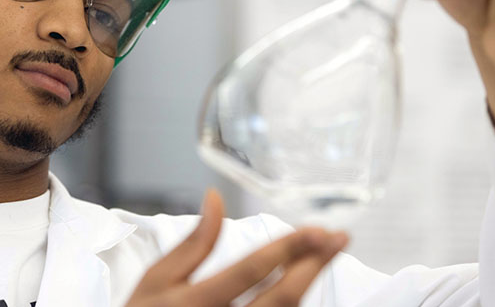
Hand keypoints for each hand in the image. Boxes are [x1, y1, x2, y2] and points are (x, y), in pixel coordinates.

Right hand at [125, 190, 347, 305]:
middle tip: (338, 238)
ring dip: (310, 285)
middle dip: (314, 265)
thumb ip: (192, 243)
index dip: (287, 248)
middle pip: (281, 298)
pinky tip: (303, 284)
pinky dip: (294, 305)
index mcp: (195, 304)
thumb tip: (215, 198)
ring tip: (326, 256)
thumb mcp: (155, 280)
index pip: (250, 272)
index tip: (317, 229)